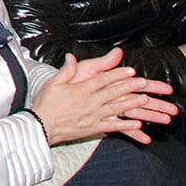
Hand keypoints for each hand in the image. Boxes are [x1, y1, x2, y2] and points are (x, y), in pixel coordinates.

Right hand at [28, 49, 176, 144]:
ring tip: (145, 100)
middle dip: (130, 86)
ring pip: (117, 109)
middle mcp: (89, 102)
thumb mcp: (54, 83)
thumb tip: (71, 57)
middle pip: (113, 92)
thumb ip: (66, 70)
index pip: (103, 80)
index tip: (130, 70)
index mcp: (81, 90)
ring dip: (133, 104)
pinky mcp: (93, 128)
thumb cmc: (46, 104)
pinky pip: (113, 127)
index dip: (117, 74)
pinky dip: (126, 126)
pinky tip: (138, 125)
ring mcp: (93, 116)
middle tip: (144, 82)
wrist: (40, 126)